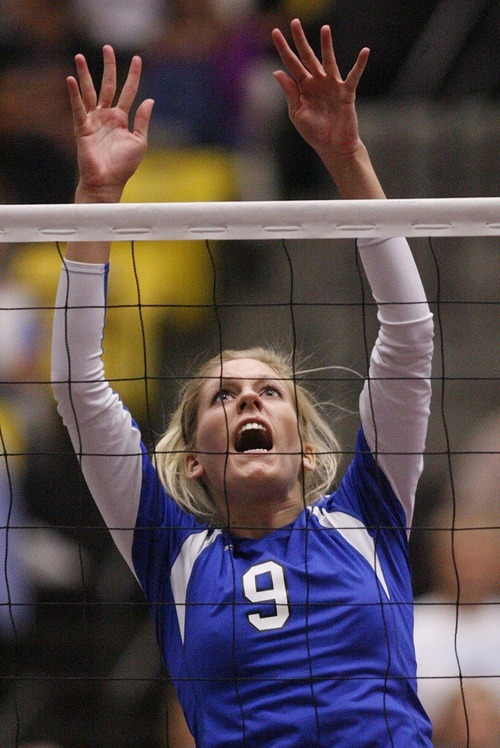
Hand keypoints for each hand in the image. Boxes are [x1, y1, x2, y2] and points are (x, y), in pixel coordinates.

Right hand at [67, 45, 153, 202]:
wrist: (108, 182)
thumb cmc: (124, 165)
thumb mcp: (139, 141)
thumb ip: (143, 120)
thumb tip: (150, 100)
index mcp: (121, 119)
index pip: (128, 92)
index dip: (133, 76)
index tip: (138, 59)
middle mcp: (106, 116)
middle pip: (107, 86)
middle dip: (108, 67)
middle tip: (108, 47)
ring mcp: (93, 120)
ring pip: (89, 92)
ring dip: (84, 74)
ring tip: (80, 56)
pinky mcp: (82, 128)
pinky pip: (78, 108)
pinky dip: (74, 94)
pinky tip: (71, 79)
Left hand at [272, 19, 368, 162]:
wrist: (333, 147)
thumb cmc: (315, 132)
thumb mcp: (297, 113)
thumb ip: (289, 92)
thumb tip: (277, 71)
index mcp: (304, 87)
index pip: (292, 64)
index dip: (284, 49)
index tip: (275, 32)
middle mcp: (317, 82)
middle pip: (307, 57)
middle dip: (300, 40)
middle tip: (294, 22)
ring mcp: (332, 85)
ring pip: (328, 61)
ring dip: (326, 45)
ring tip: (325, 29)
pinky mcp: (346, 93)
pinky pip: (353, 76)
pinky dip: (359, 65)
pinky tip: (364, 52)